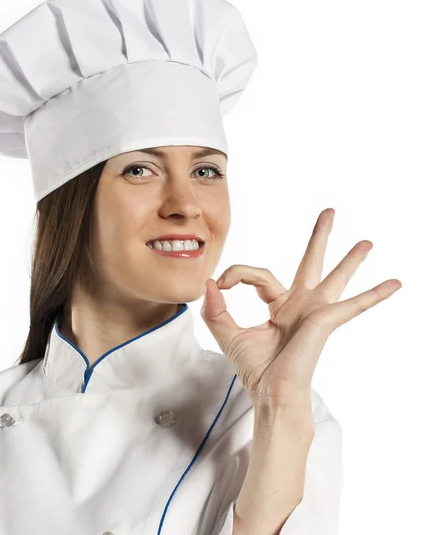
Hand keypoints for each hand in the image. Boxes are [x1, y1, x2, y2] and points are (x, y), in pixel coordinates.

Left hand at [200, 208, 401, 409]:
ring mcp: (315, 312)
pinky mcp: (324, 321)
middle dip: (319, 237)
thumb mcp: (228, 334)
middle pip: (310, 262)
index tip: (221, 283)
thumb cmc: (255, 369)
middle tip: (329, 211)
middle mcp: (300, 305)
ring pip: (335, 277)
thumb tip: (209, 282)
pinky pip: (353, 305)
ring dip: (351, 258)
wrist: (270, 394)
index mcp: (280, 306)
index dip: (237, 274)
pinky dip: (374, 295)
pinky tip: (395, 283)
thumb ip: (216, 309)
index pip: (259, 276)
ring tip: (367, 241)